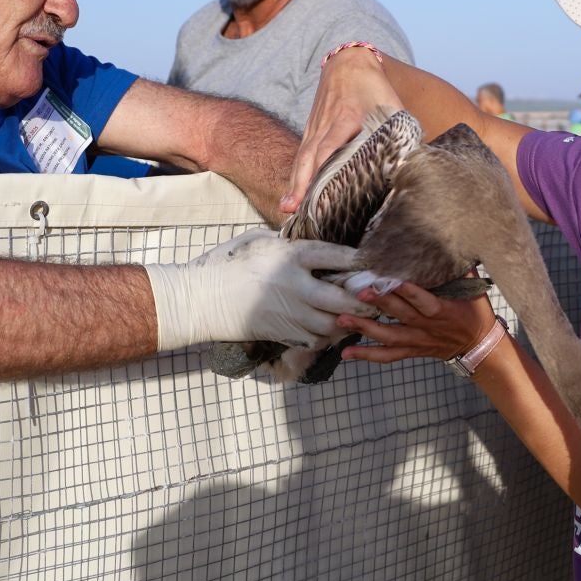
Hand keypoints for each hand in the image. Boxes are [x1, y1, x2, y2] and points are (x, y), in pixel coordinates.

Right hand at [142, 229, 369, 350]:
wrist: (205, 298)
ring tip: (361, 315)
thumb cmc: (232, 264)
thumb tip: (316, 245)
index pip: (335, 256)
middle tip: (375, 298)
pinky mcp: (284, 332)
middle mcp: (295, 285)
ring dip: (349, 320)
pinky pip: (316, 339)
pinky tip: (334, 328)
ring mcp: (290, 312)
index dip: (358, 260)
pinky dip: (329, 336)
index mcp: (290, 256)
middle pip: (343, 297)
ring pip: (333, 323)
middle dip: (363, 300)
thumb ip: (289, 244)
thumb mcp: (260, 242)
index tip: (374, 262)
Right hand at [282, 48, 401, 214]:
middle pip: (310, 156)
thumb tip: (413, 160)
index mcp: (346, 118)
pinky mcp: (311, 129)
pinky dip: (296, 174)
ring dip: (295, 183)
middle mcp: (326, 124)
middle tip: (294, 209)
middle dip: (302, 183)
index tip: (322, 191)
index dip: (324, 168)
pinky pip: (301, 154)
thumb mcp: (391, 105)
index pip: (330, 146)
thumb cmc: (374, 87)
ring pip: (302, 157)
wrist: (348, 62)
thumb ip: (400, 131)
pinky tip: (293, 194)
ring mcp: (315, 127)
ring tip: (288, 208)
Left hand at [337, 281, 494, 365]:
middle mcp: (428, 326)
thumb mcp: (475, 290)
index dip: (407, 290)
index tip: (390, 278)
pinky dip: (367, 355)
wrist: (480, 348)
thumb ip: (461, 268)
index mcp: (443, 310)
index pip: (423, 299)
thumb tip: (452, 241)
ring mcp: (418, 340)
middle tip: (359, 292)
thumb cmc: (477, 314)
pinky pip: (388, 356)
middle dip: (380, 303)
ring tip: (342, 320)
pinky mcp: (411, 350)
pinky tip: (346, 353)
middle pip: (401, 315)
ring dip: (365, 328)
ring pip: (389, 337)